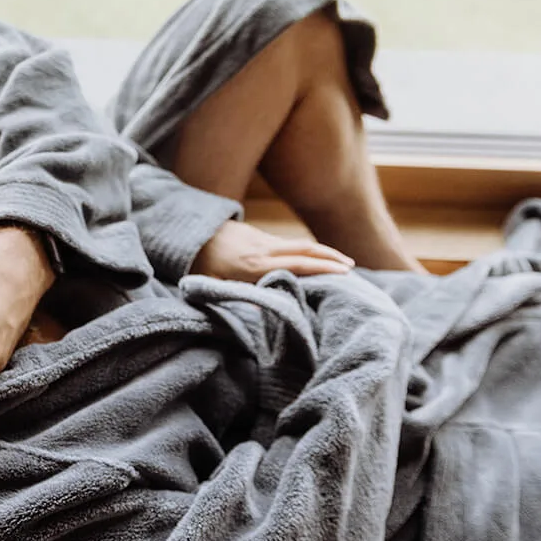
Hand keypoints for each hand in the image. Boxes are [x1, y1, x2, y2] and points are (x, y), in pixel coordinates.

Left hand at [191, 220, 354, 280]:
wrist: (190, 232)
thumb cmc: (199, 264)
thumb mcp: (212, 285)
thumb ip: (237, 296)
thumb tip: (262, 308)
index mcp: (253, 265)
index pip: (296, 264)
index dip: (321, 267)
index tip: (344, 272)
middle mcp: (263, 249)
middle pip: (305, 248)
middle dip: (331, 256)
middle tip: (351, 267)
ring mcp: (263, 239)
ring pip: (300, 244)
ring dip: (322, 252)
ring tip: (341, 263)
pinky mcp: (261, 235)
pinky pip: (289, 244)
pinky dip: (306, 251)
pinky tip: (314, 259)